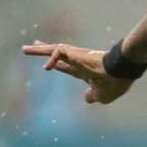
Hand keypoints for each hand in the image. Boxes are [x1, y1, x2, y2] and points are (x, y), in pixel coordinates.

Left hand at [21, 39, 135, 105]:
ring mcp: (77, 56)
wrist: (121, 71)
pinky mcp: (76, 53)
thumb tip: (86, 99)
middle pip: (57, 54)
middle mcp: (79, 61)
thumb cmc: (114, 83)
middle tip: (30, 47)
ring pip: (54, 50)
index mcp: (85, 70)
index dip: (57, 66)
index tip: (47, 67)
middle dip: (43, 51)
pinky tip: (47, 67)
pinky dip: (52, 59)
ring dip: (39, 50)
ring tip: (25, 49)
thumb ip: (92, 96)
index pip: (67, 67)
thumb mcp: (102, 95)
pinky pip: (59, 52)